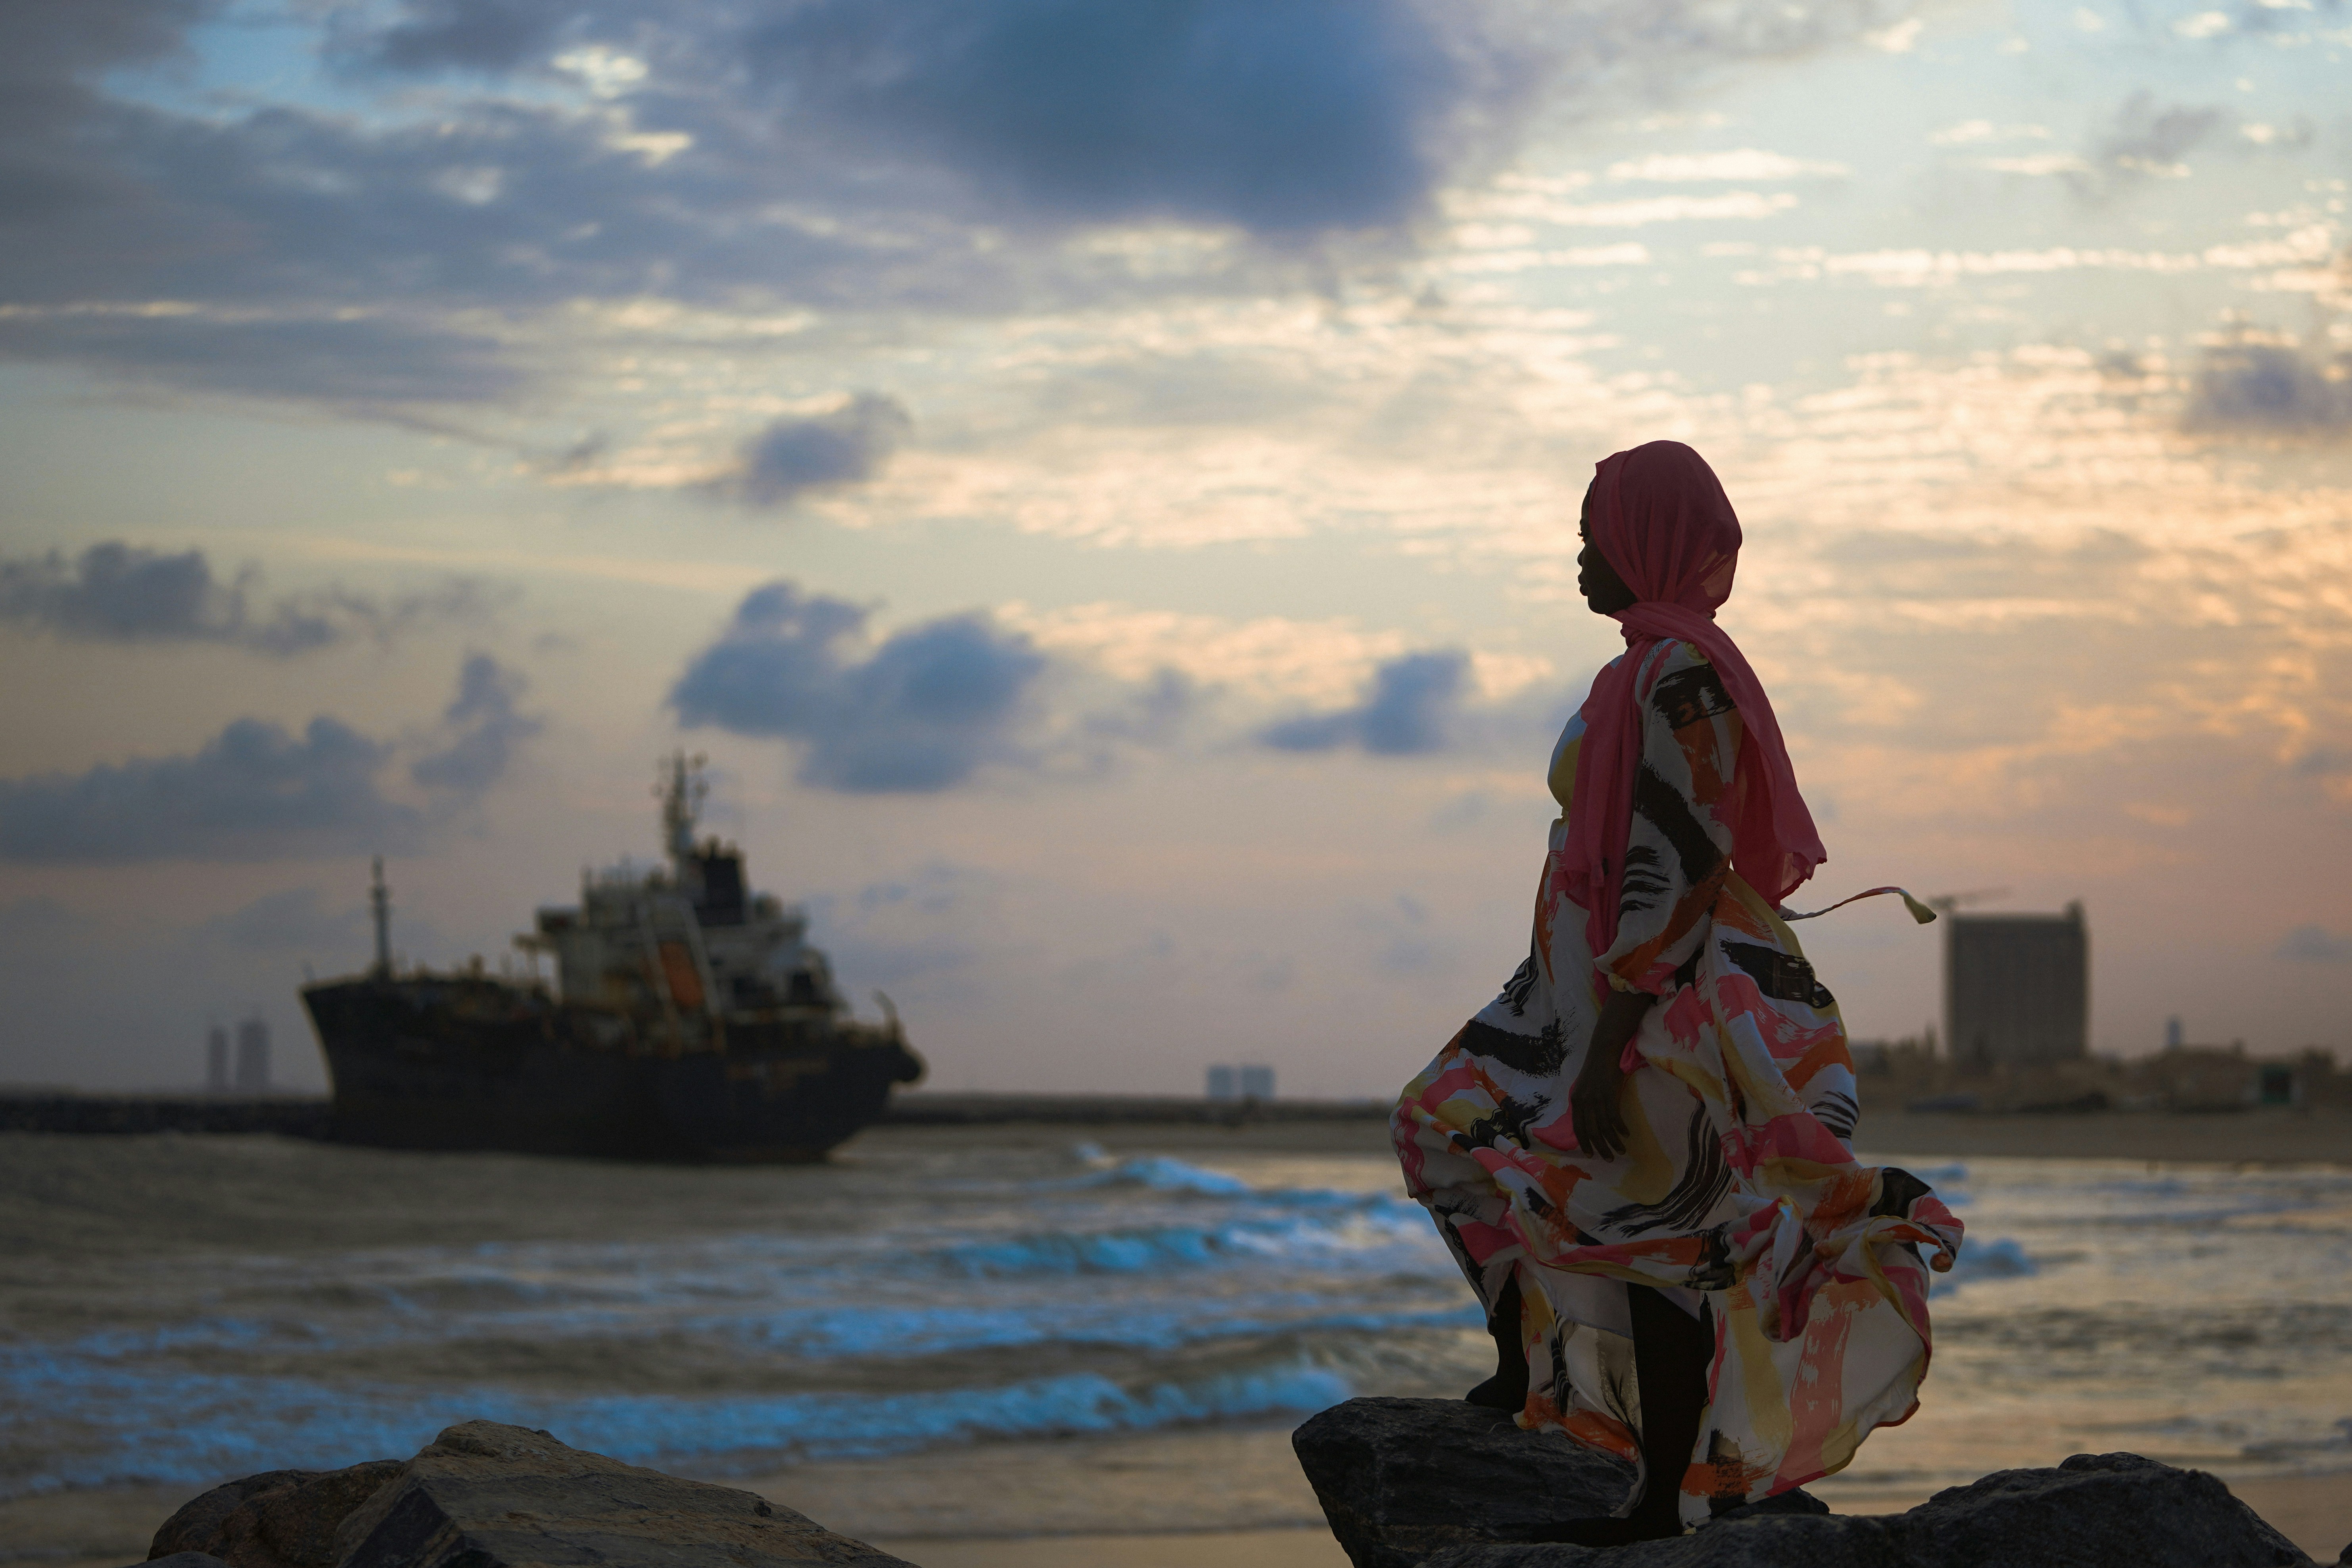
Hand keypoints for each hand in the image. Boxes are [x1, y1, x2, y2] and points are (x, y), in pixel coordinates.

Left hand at [1569, 1046, 1627, 1160]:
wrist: (1604, 1052)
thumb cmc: (1595, 1070)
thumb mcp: (1583, 1087)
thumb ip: (1584, 1104)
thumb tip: (1588, 1122)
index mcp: (1575, 1101)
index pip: (1577, 1127)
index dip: (1583, 1142)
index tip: (1590, 1155)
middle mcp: (1584, 1102)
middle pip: (1591, 1131)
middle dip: (1600, 1148)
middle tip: (1609, 1159)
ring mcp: (1596, 1099)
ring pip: (1604, 1128)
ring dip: (1613, 1142)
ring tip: (1621, 1151)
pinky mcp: (1609, 1095)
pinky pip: (1615, 1118)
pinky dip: (1620, 1128)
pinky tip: (1626, 1134)